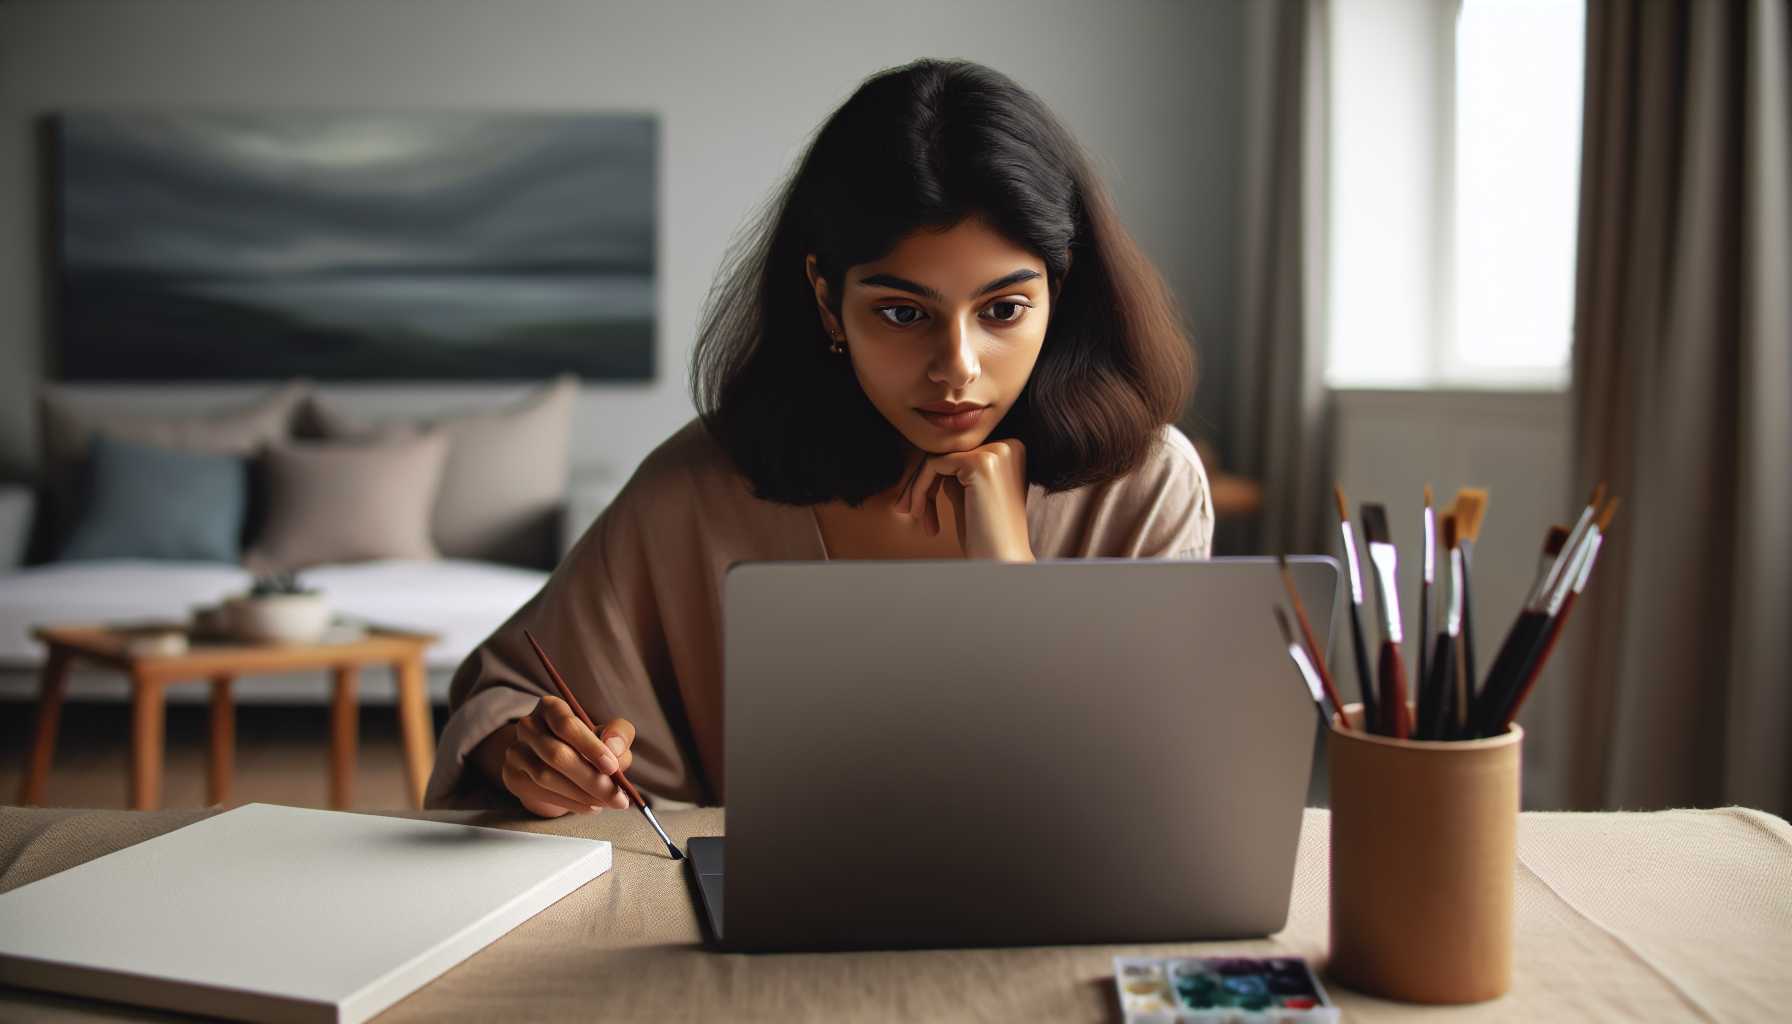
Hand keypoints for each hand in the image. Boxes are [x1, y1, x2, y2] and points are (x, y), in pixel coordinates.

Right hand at [498, 696, 636, 817]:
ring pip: (546, 777)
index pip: (566, 725)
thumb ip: (618, 734)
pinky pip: (541, 793)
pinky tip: (590, 805)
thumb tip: (613, 747)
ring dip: (581, 795)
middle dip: (591, 779)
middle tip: (617, 797)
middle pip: (556, 754)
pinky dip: (570, 803)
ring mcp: (515, 752)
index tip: (612, 767)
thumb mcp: (608, 734)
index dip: (590, 746)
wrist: (556, 765)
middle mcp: (528, 726)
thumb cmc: (587, 746)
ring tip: (607, 802)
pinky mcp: (512, 777)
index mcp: (551, 707)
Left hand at [895, 438, 1033, 560]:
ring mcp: (996, 452)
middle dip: (924, 482)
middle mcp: (1008, 446)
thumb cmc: (985, 536)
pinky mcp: (981, 462)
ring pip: (938, 458)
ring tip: (915, 515)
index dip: (937, 479)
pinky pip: (933, 465)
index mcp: (1012, 451)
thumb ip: (957, 473)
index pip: (960, 454)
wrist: (1001, 562)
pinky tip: (919, 514)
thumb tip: (930, 457)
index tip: (923, 507)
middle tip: (908, 509)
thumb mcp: (970, 496)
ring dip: (918, 487)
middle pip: (948, 453)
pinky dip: (918, 488)